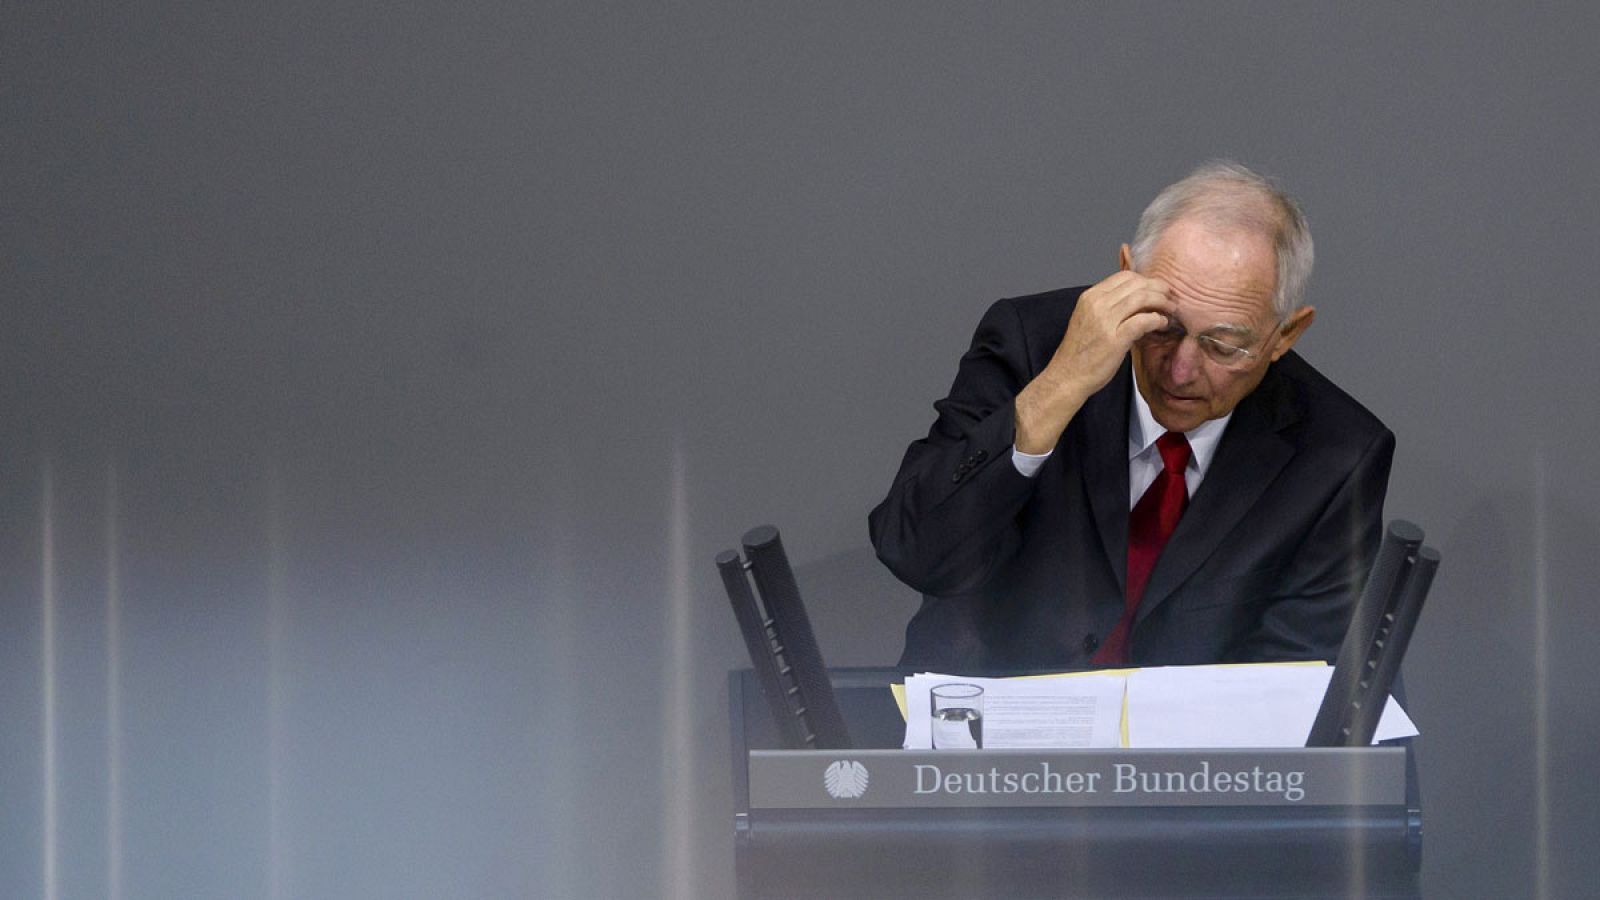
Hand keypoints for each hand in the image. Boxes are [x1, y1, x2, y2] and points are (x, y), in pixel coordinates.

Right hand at [1014, 271, 1174, 452]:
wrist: (1067, 377)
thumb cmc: (1079, 353)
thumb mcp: (1089, 320)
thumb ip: (1108, 307)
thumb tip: (1136, 302)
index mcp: (1089, 297)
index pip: (1124, 277)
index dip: (1145, 281)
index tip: (1156, 289)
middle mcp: (1096, 304)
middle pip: (1136, 284)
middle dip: (1158, 288)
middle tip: (1169, 297)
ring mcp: (1105, 321)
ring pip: (1142, 298)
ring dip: (1161, 302)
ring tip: (1170, 309)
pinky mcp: (1115, 339)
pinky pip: (1143, 320)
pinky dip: (1157, 319)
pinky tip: (1162, 324)